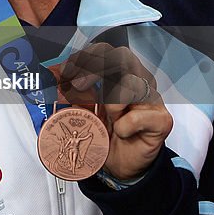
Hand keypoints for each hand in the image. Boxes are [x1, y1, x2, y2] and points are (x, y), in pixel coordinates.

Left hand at [59, 42, 172, 180]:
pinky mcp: (162, 120)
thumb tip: (51, 77)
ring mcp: (152, 99)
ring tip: (108, 118)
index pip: (106, 50)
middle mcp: (138, 80)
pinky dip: (124, 126)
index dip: (85, 57)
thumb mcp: (81, 110)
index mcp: (119, 74)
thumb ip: (71, 93)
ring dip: (111, 102)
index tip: (66, 72)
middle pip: (122, 57)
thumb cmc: (104, 133)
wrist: (122, 164)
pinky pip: (140, 115)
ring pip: (132, 84)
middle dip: (95, 69)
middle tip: (78, 87)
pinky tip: (123, 133)